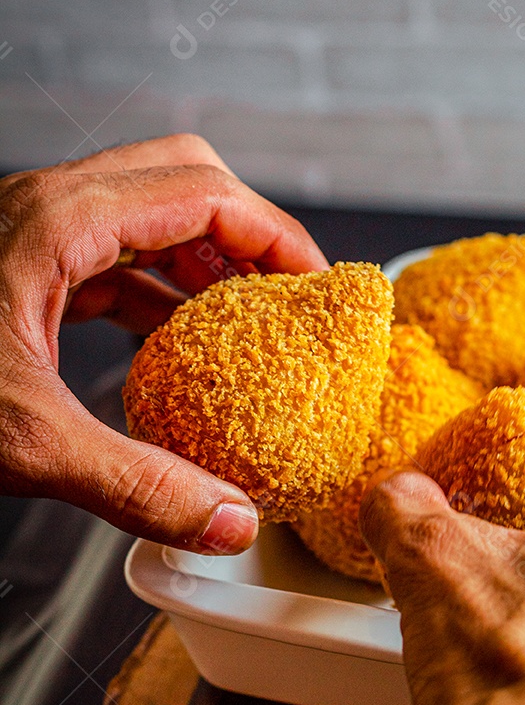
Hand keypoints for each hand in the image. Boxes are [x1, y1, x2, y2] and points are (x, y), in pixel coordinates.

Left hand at [0, 134, 327, 552]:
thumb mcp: (25, 443)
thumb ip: (137, 485)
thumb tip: (228, 523)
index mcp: (58, 224)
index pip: (203, 193)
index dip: (274, 235)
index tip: (315, 285)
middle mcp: (50, 209)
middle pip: (184, 181)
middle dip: (247, 234)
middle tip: (288, 296)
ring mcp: (34, 231)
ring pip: (149, 215)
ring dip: (204, 261)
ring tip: (248, 323)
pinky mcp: (23, 265)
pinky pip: (114, 256)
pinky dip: (159, 290)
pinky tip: (176, 343)